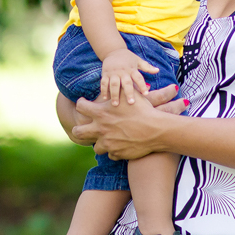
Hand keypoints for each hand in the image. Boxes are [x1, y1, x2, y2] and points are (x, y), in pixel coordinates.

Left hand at [72, 84, 186, 159]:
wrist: (156, 129)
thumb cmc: (143, 109)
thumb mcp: (129, 95)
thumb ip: (118, 90)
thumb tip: (115, 79)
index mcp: (101, 113)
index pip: (80, 107)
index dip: (81, 104)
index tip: (84, 104)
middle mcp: (100, 129)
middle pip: (78, 132)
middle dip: (78, 130)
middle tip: (83, 128)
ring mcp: (108, 143)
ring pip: (95, 147)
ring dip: (100, 142)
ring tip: (106, 138)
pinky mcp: (117, 153)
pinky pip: (111, 154)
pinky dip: (114, 150)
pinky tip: (120, 145)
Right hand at [100, 49, 159, 105]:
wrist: (113, 51)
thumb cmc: (128, 58)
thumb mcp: (138, 61)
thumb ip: (147, 67)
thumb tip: (157, 70)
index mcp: (132, 69)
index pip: (138, 77)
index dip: (142, 85)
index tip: (146, 94)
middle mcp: (123, 71)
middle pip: (126, 83)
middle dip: (129, 92)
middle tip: (131, 103)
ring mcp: (113, 73)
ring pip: (113, 84)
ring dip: (114, 94)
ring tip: (115, 104)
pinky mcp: (105, 74)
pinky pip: (104, 83)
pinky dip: (104, 90)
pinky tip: (105, 99)